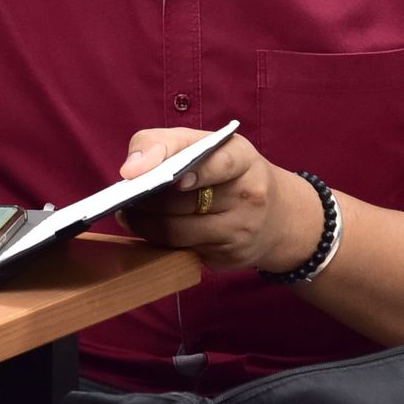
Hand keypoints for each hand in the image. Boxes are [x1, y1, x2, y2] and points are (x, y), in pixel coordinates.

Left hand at [116, 127, 320, 273]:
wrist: (279, 217)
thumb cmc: (228, 172)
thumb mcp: (206, 145)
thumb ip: (164, 144)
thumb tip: (130, 170)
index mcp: (243, 158)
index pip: (219, 162)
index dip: (194, 172)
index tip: (171, 179)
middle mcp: (248, 195)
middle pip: (182, 201)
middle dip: (146, 198)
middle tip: (124, 194)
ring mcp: (241, 231)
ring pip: (176, 231)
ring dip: (144, 223)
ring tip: (128, 212)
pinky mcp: (229, 259)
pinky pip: (181, 251)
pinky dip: (159, 241)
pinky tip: (150, 229)